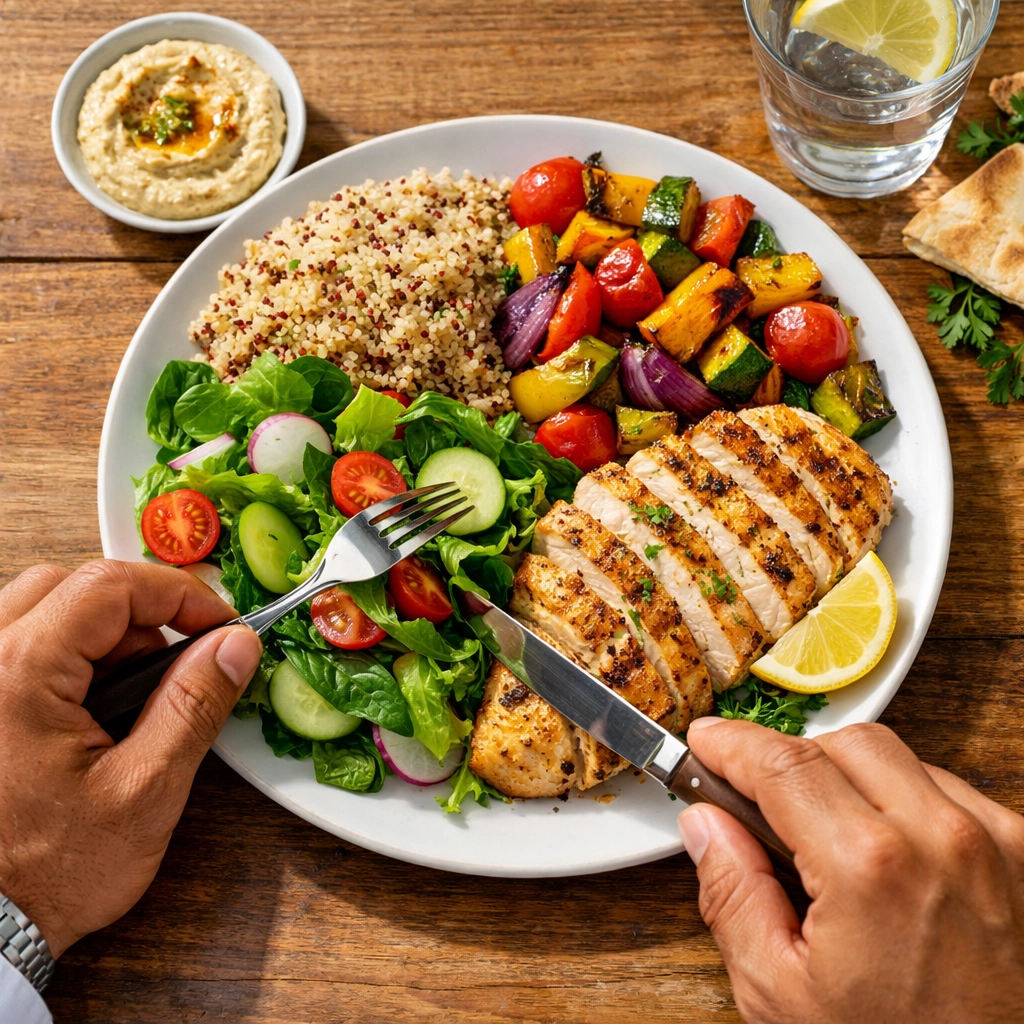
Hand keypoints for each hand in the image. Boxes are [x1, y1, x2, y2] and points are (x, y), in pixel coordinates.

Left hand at [0, 560, 262, 957]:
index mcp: (19, 674)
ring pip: (41, 607)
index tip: (221, 628)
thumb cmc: (48, 874)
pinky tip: (91, 708)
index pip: (111, 586)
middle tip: (177, 658)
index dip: (180, 596)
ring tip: (132, 693)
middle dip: (138, 612)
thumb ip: (194, 704)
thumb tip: (235, 646)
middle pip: (71, 584)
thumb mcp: (145, 790)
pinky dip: (67, 655)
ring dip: (100, 633)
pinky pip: (21, 642)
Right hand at [678, 718, 1023, 1023]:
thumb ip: (732, 897)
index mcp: (867, 868)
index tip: (706, 743)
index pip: (782, 763)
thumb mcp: (782, 996)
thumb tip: (706, 825)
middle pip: (841, 743)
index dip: (731, 744)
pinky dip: (905, 803)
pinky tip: (887, 852)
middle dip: (789, 759)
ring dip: (848, 779)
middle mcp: (939, 838)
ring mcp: (992, 842)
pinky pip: (948, 792)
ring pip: (897, 759)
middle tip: (755, 797)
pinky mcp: (1023, 855)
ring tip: (825, 837)